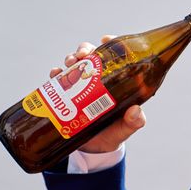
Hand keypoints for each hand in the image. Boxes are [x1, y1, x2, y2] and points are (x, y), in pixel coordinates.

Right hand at [49, 37, 145, 152]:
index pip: (115, 57)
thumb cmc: (113, 135)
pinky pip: (59, 80)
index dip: (111, 45)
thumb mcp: (125, 129)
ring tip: (70, 63)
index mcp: (117, 82)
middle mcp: (98, 80)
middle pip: (91, 56)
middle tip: (82, 55)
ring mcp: (81, 86)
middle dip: (85, 49)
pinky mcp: (66, 94)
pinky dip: (56, 74)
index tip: (105, 39)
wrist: (93, 150)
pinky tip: (55, 75)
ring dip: (70, 59)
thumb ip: (133, 122)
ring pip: (74, 64)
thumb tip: (135, 111)